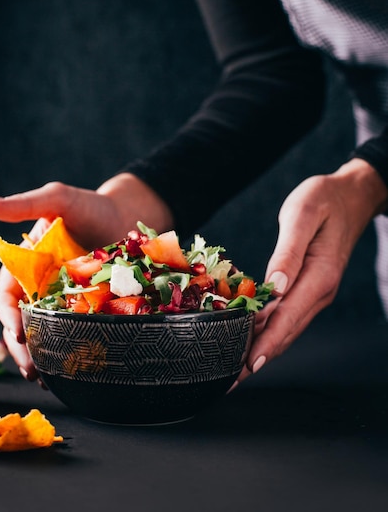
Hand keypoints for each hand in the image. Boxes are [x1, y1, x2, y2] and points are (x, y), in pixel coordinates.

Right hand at [0, 174, 172, 379]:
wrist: (128, 213)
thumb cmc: (89, 205)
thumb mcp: (57, 199)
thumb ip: (25, 205)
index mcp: (26, 267)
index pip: (6, 298)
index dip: (8, 317)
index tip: (19, 333)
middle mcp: (41, 288)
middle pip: (23, 324)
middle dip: (24, 348)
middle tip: (33, 370)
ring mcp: (66, 301)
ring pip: (48, 334)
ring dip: (45, 358)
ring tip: (48, 380)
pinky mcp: (90, 309)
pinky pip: (77, 332)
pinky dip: (73, 350)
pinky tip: (78, 369)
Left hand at [235, 158, 387, 384]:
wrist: (351, 196)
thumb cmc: (324, 199)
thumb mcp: (302, 215)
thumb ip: (289, 252)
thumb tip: (274, 286)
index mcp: (319, 277)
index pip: (287, 320)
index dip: (264, 346)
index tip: (243, 369)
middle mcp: (319, 291)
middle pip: (286, 333)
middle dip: (256, 358)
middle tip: (226, 380)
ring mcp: (316, 292)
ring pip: (287, 329)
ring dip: (261, 349)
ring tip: (233, 368)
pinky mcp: (310, 287)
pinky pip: (288, 316)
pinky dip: (268, 332)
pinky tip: (250, 338)